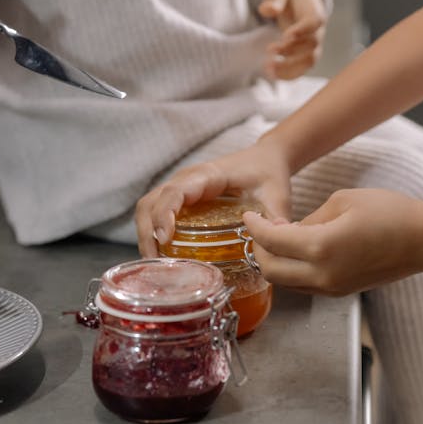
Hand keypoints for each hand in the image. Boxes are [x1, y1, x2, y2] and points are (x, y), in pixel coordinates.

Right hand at [135, 138, 292, 256]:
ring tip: (156, 264)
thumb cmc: (268, 174)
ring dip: (145, 234)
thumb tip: (273, 246)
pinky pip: (157, 211)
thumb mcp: (277, 196)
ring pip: (148, 206)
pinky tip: (163, 256)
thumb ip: (276, 220)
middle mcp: (188, 179)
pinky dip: (152, 232)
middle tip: (156, 263)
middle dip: (147, 232)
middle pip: (151, 201)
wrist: (265, 158)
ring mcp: (182, 187)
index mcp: (208, 176)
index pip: (176, 191)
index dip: (164, 213)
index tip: (165, 238)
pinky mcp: (182, 198)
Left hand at [242, 188, 422, 295]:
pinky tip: (297, 249)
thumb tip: (289, 229)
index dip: (255, 228)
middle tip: (256, 230)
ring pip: (287, 282)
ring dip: (274, 262)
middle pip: (272, 272)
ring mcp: (332, 287)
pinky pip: (305, 284)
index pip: (273, 241)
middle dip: (258, 250)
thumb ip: (310, 218)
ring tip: (274, 238)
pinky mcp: (341, 291)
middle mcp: (323, 274)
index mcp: (321, 247)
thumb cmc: (389, 213)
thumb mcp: (343, 201)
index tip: (247, 216)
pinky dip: (292, 269)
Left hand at [257, 0, 325, 78]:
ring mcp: (314, 44)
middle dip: (290, 50)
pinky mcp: (306, 54)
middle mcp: (318, 29)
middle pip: (311, 44)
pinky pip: (303, 68)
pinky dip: (289, 74)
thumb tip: (267, 9)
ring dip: (290, 67)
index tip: (285, 36)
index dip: (302, 30)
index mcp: (314, 10)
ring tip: (269, 68)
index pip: (314, 22)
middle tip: (270, 50)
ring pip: (309, 60)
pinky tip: (272, 74)